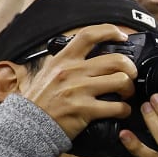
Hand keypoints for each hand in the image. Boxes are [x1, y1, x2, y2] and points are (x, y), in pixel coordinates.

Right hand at [20, 25, 135, 138]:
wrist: (26, 125)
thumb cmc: (40, 100)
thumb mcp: (48, 72)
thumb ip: (67, 62)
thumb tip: (89, 53)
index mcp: (63, 60)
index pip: (88, 35)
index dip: (110, 31)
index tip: (121, 36)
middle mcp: (71, 72)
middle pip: (117, 60)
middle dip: (130, 69)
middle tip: (129, 76)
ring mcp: (78, 91)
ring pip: (122, 82)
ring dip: (129, 89)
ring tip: (125, 94)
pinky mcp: (84, 110)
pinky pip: (118, 107)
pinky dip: (125, 110)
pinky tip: (120, 111)